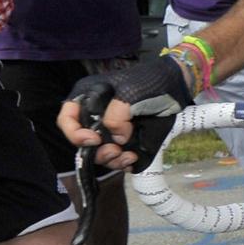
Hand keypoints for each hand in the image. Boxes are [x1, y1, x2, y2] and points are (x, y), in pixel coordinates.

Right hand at [57, 57, 193, 172]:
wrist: (176, 88)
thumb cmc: (150, 82)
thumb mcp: (130, 92)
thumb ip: (116, 114)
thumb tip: (116, 139)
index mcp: (88, 97)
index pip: (67, 118)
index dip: (74, 132)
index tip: (93, 140)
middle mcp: (95, 116)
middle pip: (83, 142)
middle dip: (97, 151)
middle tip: (115, 151)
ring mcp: (110, 130)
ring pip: (99, 154)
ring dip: (111, 160)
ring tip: (128, 156)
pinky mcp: (124, 141)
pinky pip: (116, 158)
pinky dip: (122, 162)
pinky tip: (132, 158)